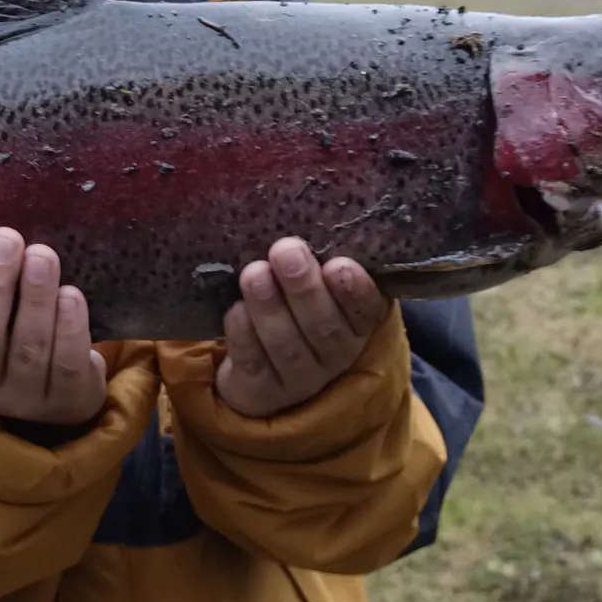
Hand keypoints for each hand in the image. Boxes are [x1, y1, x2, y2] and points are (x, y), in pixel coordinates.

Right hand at [0, 228, 107, 425]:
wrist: (58, 392)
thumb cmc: (11, 333)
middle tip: (5, 240)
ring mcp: (26, 397)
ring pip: (29, 347)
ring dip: (35, 298)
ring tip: (41, 255)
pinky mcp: (68, 399)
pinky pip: (67, 364)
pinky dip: (69, 328)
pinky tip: (70, 295)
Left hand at [216, 239, 386, 417]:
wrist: (267, 374)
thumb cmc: (298, 310)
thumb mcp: (318, 287)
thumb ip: (318, 260)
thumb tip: (305, 210)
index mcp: (355, 326)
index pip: (365, 310)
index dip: (354, 290)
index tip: (340, 264)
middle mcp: (333, 356)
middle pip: (324, 327)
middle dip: (304, 288)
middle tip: (286, 250)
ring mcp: (298, 378)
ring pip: (286, 345)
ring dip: (270, 307)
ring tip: (255, 273)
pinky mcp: (260, 390)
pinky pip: (252, 362)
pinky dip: (244, 334)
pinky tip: (236, 309)